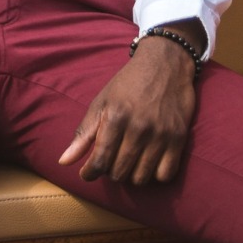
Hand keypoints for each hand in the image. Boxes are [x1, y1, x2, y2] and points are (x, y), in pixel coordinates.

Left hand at [58, 38, 196, 183]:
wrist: (163, 64)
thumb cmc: (128, 84)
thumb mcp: (101, 102)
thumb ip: (83, 134)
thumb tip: (63, 162)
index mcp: (115, 117)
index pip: (100, 161)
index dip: (90, 173)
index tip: (87, 174)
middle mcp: (138, 128)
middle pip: (119, 172)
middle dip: (110, 172)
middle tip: (110, 162)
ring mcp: (160, 135)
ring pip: (141, 178)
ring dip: (131, 176)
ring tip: (128, 163)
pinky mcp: (178, 139)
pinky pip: (165, 175)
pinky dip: (155, 175)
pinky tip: (148, 163)